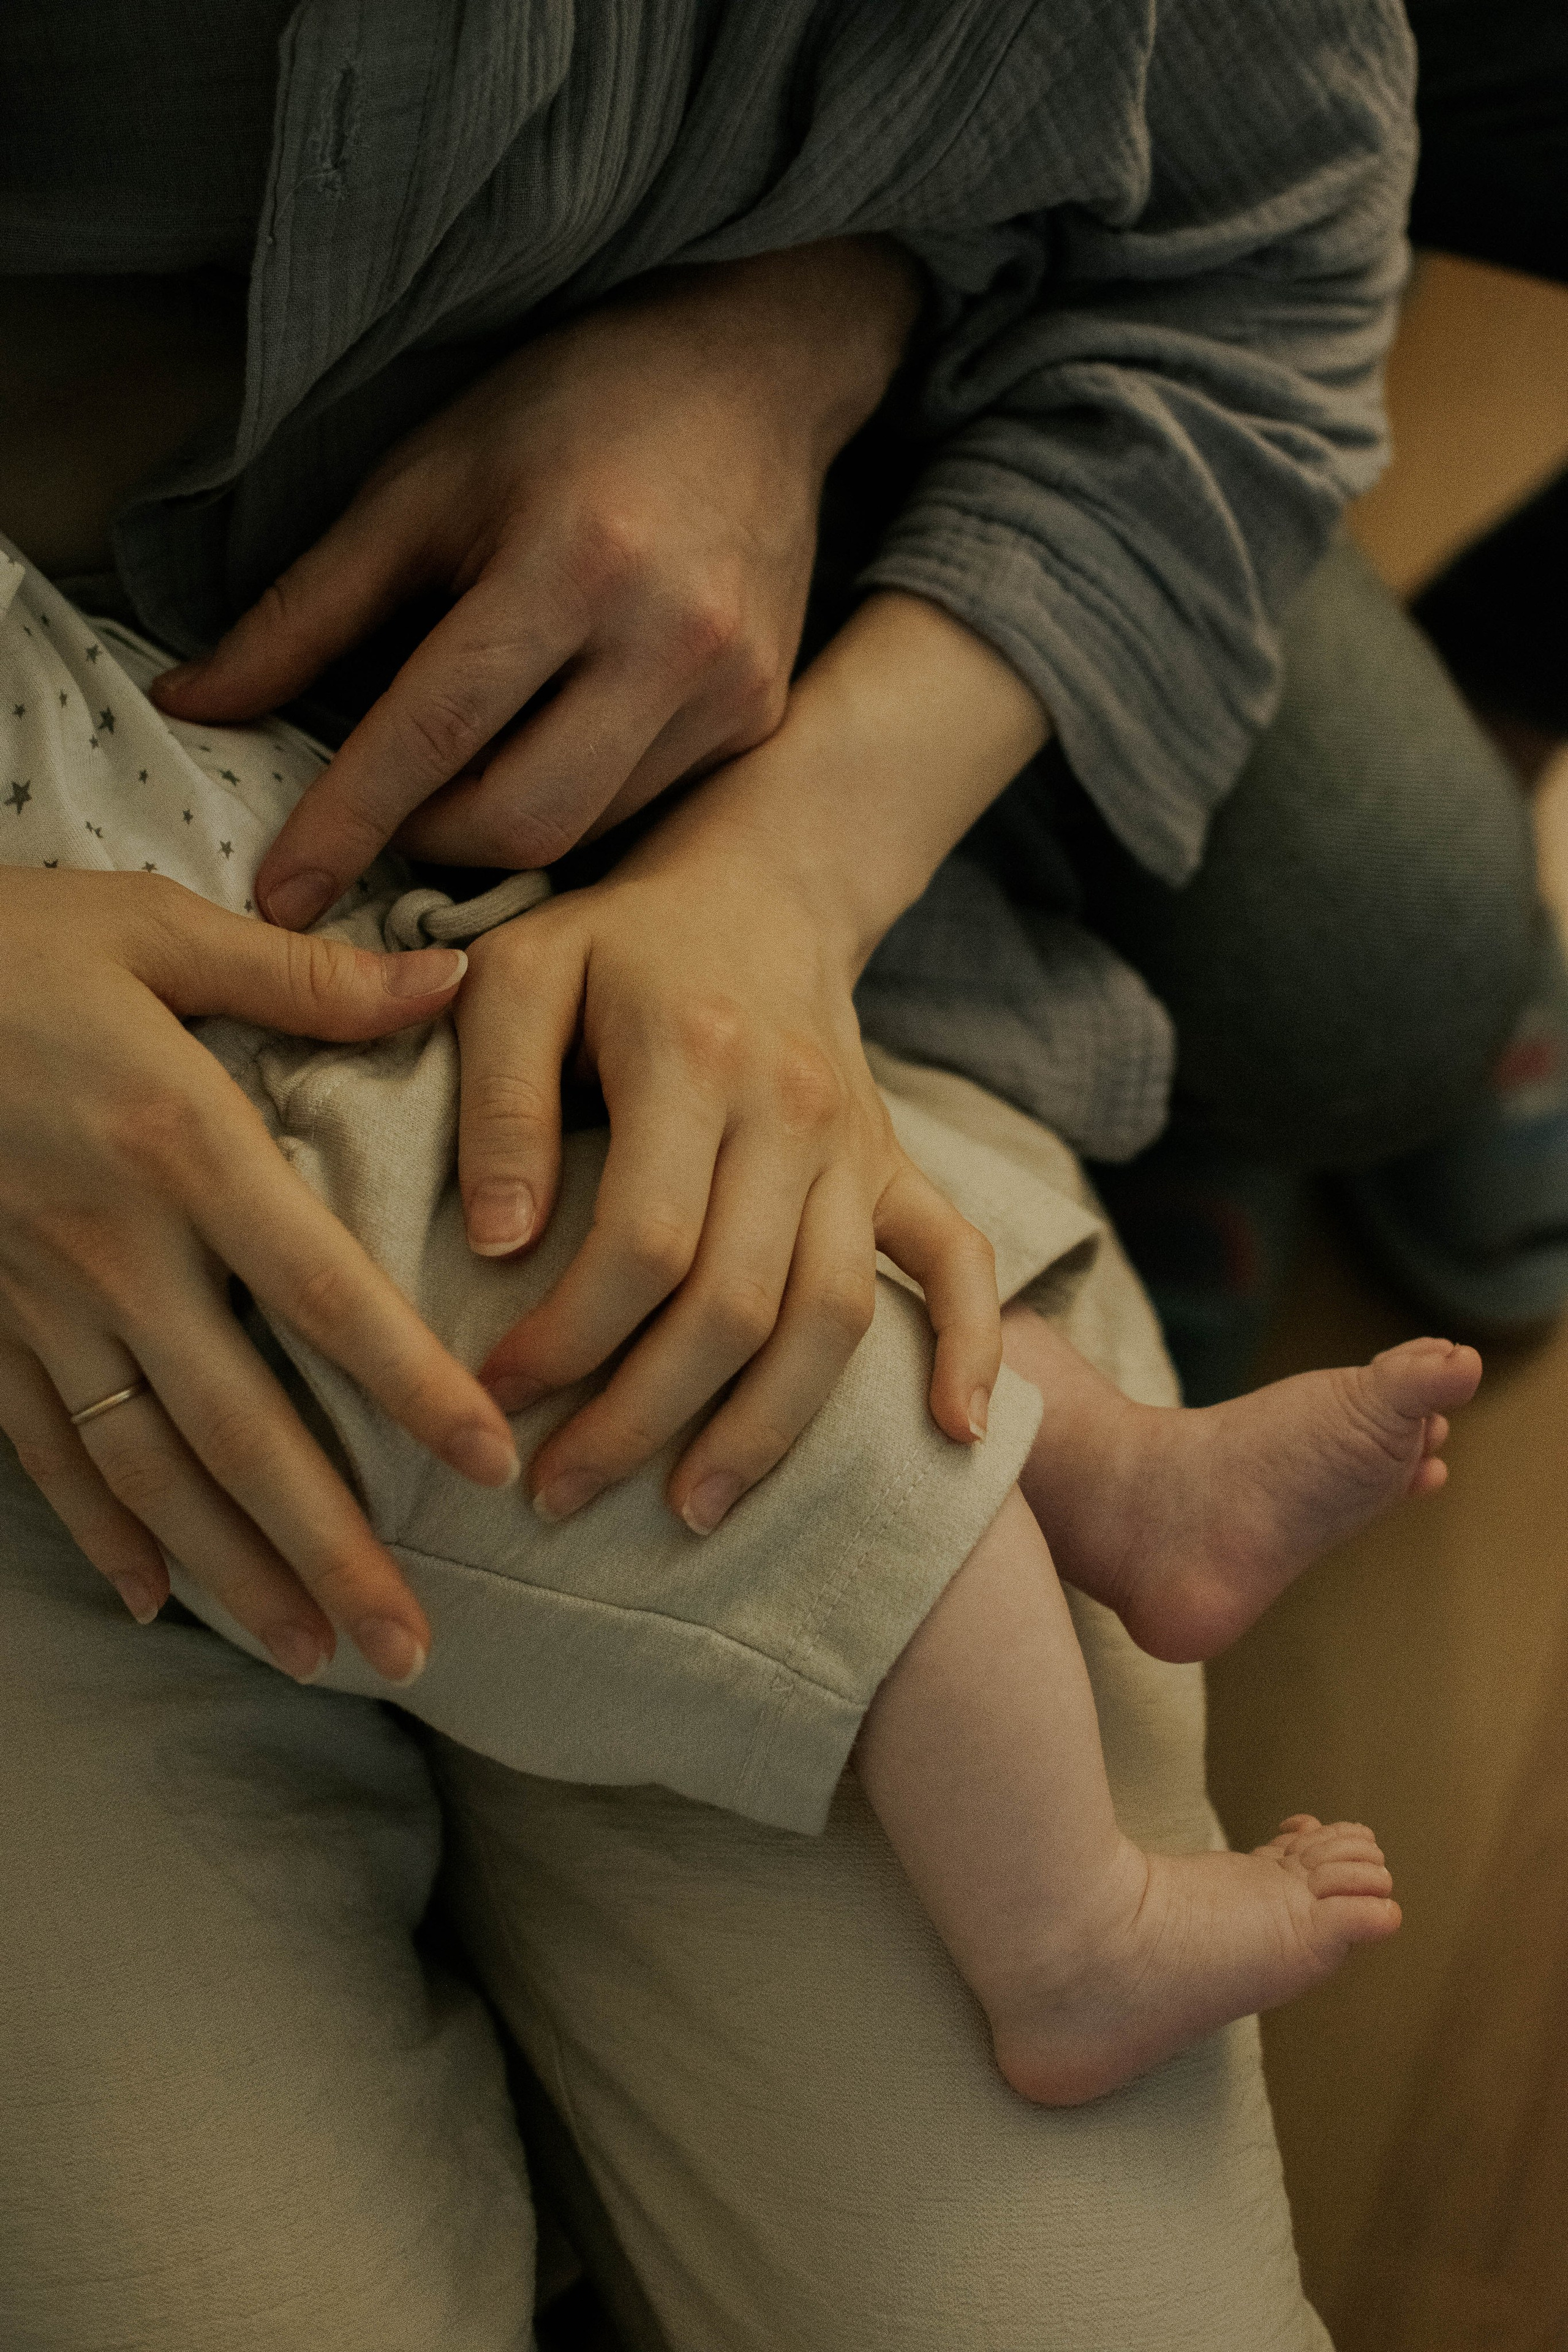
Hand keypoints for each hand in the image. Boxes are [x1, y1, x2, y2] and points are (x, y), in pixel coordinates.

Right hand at [0, 871, 519, 1682]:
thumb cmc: (5, 945)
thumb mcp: (154, 927)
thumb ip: (307, 975)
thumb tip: (455, 978)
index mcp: (180, 1144)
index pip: (321, 1290)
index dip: (409, 1383)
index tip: (489, 1463)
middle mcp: (112, 1245)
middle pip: (237, 1423)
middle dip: (325, 1545)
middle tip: (409, 1648)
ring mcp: (32, 1296)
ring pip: (144, 1464)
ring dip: (230, 1569)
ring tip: (312, 1653)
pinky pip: (40, 1447)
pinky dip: (98, 1528)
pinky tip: (156, 1597)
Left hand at [151, 241, 921, 925]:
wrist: (747, 375)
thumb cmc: (569, 411)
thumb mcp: (422, 483)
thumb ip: (310, 608)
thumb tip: (200, 706)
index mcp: (572, 561)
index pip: (436, 731)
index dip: (348, 822)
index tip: (282, 896)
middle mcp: (667, 639)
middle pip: (520, 819)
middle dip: (426, 840)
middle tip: (385, 810)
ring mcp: (729, 689)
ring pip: (582, 831)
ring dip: (496, 824)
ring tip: (467, 764)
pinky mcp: (760, 717)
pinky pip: (642, 809)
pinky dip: (571, 799)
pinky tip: (552, 742)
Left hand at [456, 800, 1001, 1533]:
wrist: (759, 889)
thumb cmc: (616, 942)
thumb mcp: (518, 974)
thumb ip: (496, 1099)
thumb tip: (498, 1244)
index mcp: (694, 1061)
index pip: (642, 1244)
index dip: (565, 1340)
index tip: (490, 1398)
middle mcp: (794, 1112)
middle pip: (737, 1303)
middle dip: (642, 1418)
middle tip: (557, 1493)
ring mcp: (858, 1147)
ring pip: (835, 1314)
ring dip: (766, 1427)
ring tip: (692, 1510)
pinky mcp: (898, 1166)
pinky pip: (960, 1262)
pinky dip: (970, 1348)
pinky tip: (951, 1435)